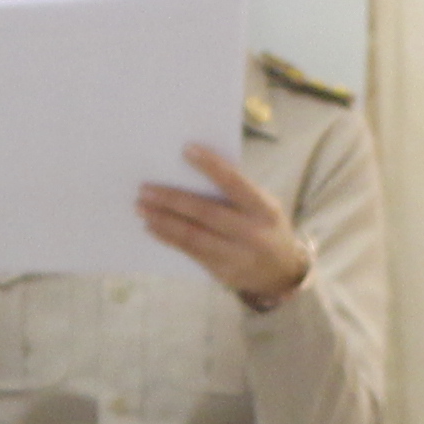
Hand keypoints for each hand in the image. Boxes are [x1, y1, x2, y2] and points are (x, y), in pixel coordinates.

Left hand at [138, 144, 312, 306]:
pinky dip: (168, 238)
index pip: (234, 183)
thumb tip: (189, 174)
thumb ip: (235, 194)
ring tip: (141, 208)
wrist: (282, 273)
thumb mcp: (262, 207)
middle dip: (172, 199)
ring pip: (193, 235)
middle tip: (145, 189)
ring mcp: (237, 256)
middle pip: (205, 212)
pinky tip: (152, 227)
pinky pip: (190, 252)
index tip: (186, 149)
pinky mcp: (223, 272)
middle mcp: (252, 233)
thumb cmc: (264, 227)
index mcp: (263, 209)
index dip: (211, 166)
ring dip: (163, 220)